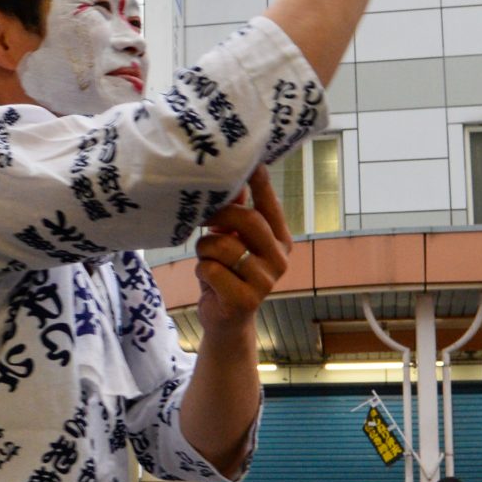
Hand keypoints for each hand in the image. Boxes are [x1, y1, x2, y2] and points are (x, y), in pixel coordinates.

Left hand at [194, 170, 293, 334]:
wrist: (226, 321)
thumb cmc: (227, 273)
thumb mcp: (231, 240)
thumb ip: (235, 212)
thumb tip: (235, 177)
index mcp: (280, 240)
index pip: (270, 205)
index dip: (260, 183)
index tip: (253, 160)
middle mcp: (280, 259)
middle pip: (248, 220)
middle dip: (219, 215)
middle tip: (202, 217)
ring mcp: (265, 281)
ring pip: (224, 246)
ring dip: (205, 249)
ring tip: (206, 259)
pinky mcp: (246, 300)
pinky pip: (213, 270)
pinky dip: (202, 271)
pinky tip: (208, 280)